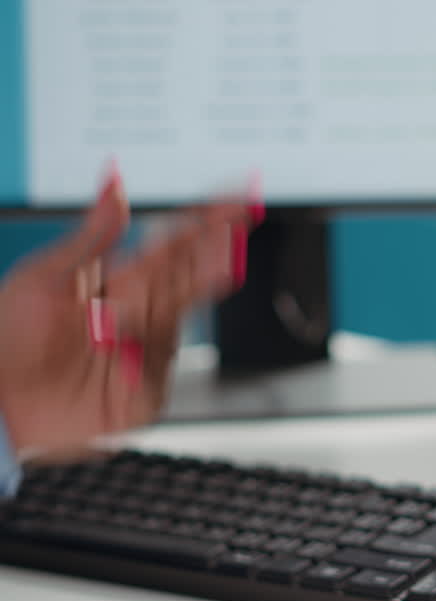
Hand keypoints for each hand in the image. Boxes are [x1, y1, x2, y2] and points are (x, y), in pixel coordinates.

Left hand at [0, 166, 260, 452]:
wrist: (1, 407)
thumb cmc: (9, 344)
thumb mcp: (42, 278)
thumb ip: (91, 237)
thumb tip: (114, 187)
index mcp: (118, 281)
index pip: (173, 244)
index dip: (206, 221)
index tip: (235, 198)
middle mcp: (138, 312)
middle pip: (187, 272)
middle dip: (215, 244)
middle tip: (240, 218)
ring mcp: (146, 349)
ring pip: (178, 308)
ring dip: (197, 279)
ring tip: (217, 252)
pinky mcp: (148, 386)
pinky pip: (162, 354)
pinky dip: (154, 340)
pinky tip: (154, 319)